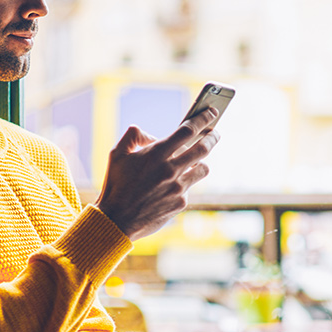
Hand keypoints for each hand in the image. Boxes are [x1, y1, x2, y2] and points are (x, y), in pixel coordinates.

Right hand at [95, 108, 219, 240]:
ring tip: (196, 159)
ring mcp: (178, 187)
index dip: (203, 119)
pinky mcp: (181, 202)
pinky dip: (185, 183)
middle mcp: (170, 169)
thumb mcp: (116, 154)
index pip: (187, 130)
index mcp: (156, 153)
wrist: (117, 220)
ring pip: (203, 168)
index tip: (212, 112)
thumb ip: (134, 136)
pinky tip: (175, 184)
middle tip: (215, 133)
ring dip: (201, 162)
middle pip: (203, 148)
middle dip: (213, 137)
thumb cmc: (116, 185)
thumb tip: (152, 136)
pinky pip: (190, 188)